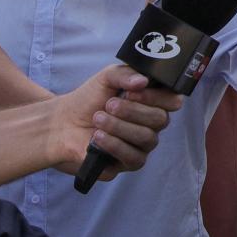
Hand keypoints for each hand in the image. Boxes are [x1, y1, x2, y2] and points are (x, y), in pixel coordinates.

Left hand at [48, 63, 182, 177]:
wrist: (64, 123)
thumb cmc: (89, 99)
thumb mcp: (106, 78)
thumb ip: (125, 74)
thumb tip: (143, 81)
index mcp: (151, 102)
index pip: (172, 101)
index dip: (157, 97)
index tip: (132, 92)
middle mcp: (151, 124)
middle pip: (160, 119)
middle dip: (133, 111)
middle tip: (109, 104)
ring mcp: (142, 144)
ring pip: (147, 138)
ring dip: (120, 126)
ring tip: (98, 118)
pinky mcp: (130, 162)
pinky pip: (134, 157)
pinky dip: (115, 145)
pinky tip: (98, 137)